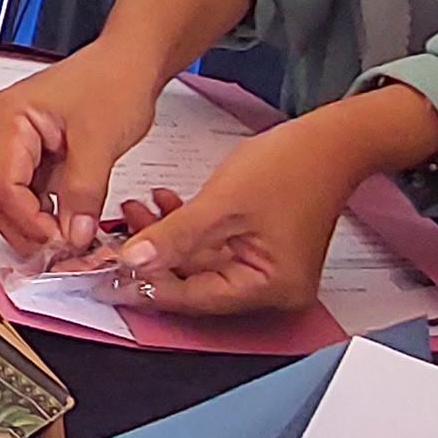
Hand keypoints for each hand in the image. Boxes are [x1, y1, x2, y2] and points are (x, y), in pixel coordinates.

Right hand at [0, 48, 167, 259]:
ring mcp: (16, 145)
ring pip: (11, 203)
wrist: (133, 62)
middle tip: (62, 252)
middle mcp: (3, 132)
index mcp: (7, 118)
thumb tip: (72, 235)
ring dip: (37, 227)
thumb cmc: (115, 79)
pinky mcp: (35, 157)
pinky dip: (48, 217)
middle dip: (27, 230)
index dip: (28, 221)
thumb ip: (83, 191)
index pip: (1, 185)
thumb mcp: (101, 139)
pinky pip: (31, 197)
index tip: (60, 242)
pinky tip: (71, 228)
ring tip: (70, 244)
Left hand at [101, 105, 386, 315]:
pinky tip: (163, 204)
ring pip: (198, 263)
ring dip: (166, 237)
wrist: (331, 139)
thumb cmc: (294, 166)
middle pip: (194, 284)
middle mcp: (271, 290)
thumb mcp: (220, 203)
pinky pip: (213, 248)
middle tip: (114, 238)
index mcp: (269, 289)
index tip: (106, 275)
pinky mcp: (260, 250)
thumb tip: (132, 261)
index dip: (145, 285)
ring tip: (134, 210)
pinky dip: (187, 229)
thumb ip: (173, 236)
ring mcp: (266, 270)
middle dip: (152, 257)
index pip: (193, 298)